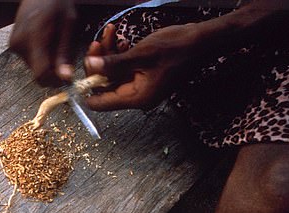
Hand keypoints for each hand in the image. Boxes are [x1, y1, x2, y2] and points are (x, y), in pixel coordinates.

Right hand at [9, 0, 76, 85]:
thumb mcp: (68, 24)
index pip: (40, 73)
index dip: (54, 80)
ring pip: (34, 68)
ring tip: (54, 43)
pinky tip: (45, 41)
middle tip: (64, 55)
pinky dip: (40, 56)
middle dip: (53, 70)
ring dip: (47, 62)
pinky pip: (29, 60)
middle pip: (38, 72)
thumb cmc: (56, 2)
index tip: (65, 77)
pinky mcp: (13, 45)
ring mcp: (14, 45)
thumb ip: (64, 53)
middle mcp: (20, 43)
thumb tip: (65, 77)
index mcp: (34, 37)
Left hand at [84, 23, 200, 110]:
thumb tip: (90, 66)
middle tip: (98, 42)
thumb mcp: (141, 54)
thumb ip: (114, 63)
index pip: (100, 102)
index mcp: (136, 97)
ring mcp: (140, 86)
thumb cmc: (177, 48)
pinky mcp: (144, 76)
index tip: (85, 64)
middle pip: (104, 86)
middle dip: (98, 63)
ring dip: (108, 54)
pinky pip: (124, 68)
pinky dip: (119, 54)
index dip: (88, 86)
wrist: (203, 42)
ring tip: (109, 34)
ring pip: (113, 74)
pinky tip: (121, 39)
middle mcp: (137, 96)